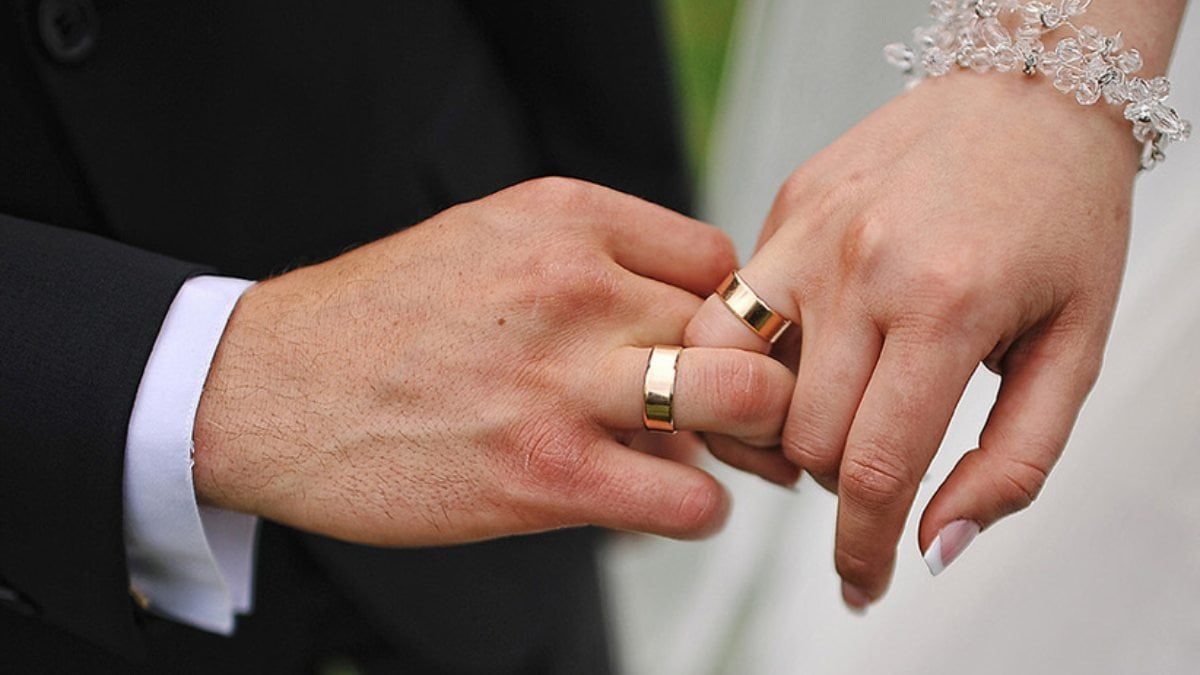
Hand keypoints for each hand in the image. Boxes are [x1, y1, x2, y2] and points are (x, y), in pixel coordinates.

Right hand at [192, 177, 795, 546]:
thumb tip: (682, 331)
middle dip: (751, 379)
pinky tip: (657, 502)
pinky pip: (687, 499)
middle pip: (740, 328)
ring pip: (740, 401)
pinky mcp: (544, 475)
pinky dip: (693, 510)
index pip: (716, 260)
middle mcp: (572, 285)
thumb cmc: (379, 320)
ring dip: (738, 442)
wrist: (268, 389)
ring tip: (697, 456)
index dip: (724, 315)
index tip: (703, 351)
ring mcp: (560, 381)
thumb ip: (589, 266)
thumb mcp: (486, 240)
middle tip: (734, 413)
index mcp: (562, 218)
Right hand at [685, 74, 1137, 606]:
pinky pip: (733, 310)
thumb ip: (1014, 462)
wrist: (1029, 91)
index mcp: (946, 303)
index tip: (860, 584)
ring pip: (732, 378)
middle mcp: (860, 265)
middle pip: (801, 438)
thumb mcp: (1077, 349)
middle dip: (838, 480)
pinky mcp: (781, 208)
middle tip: (878, 457)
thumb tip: (938, 546)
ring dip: (771, 426)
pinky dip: (753, 356)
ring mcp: (808, 230)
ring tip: (817, 419)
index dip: (861, 548)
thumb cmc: (1061, 217)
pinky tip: (802, 351)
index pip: (871, 467)